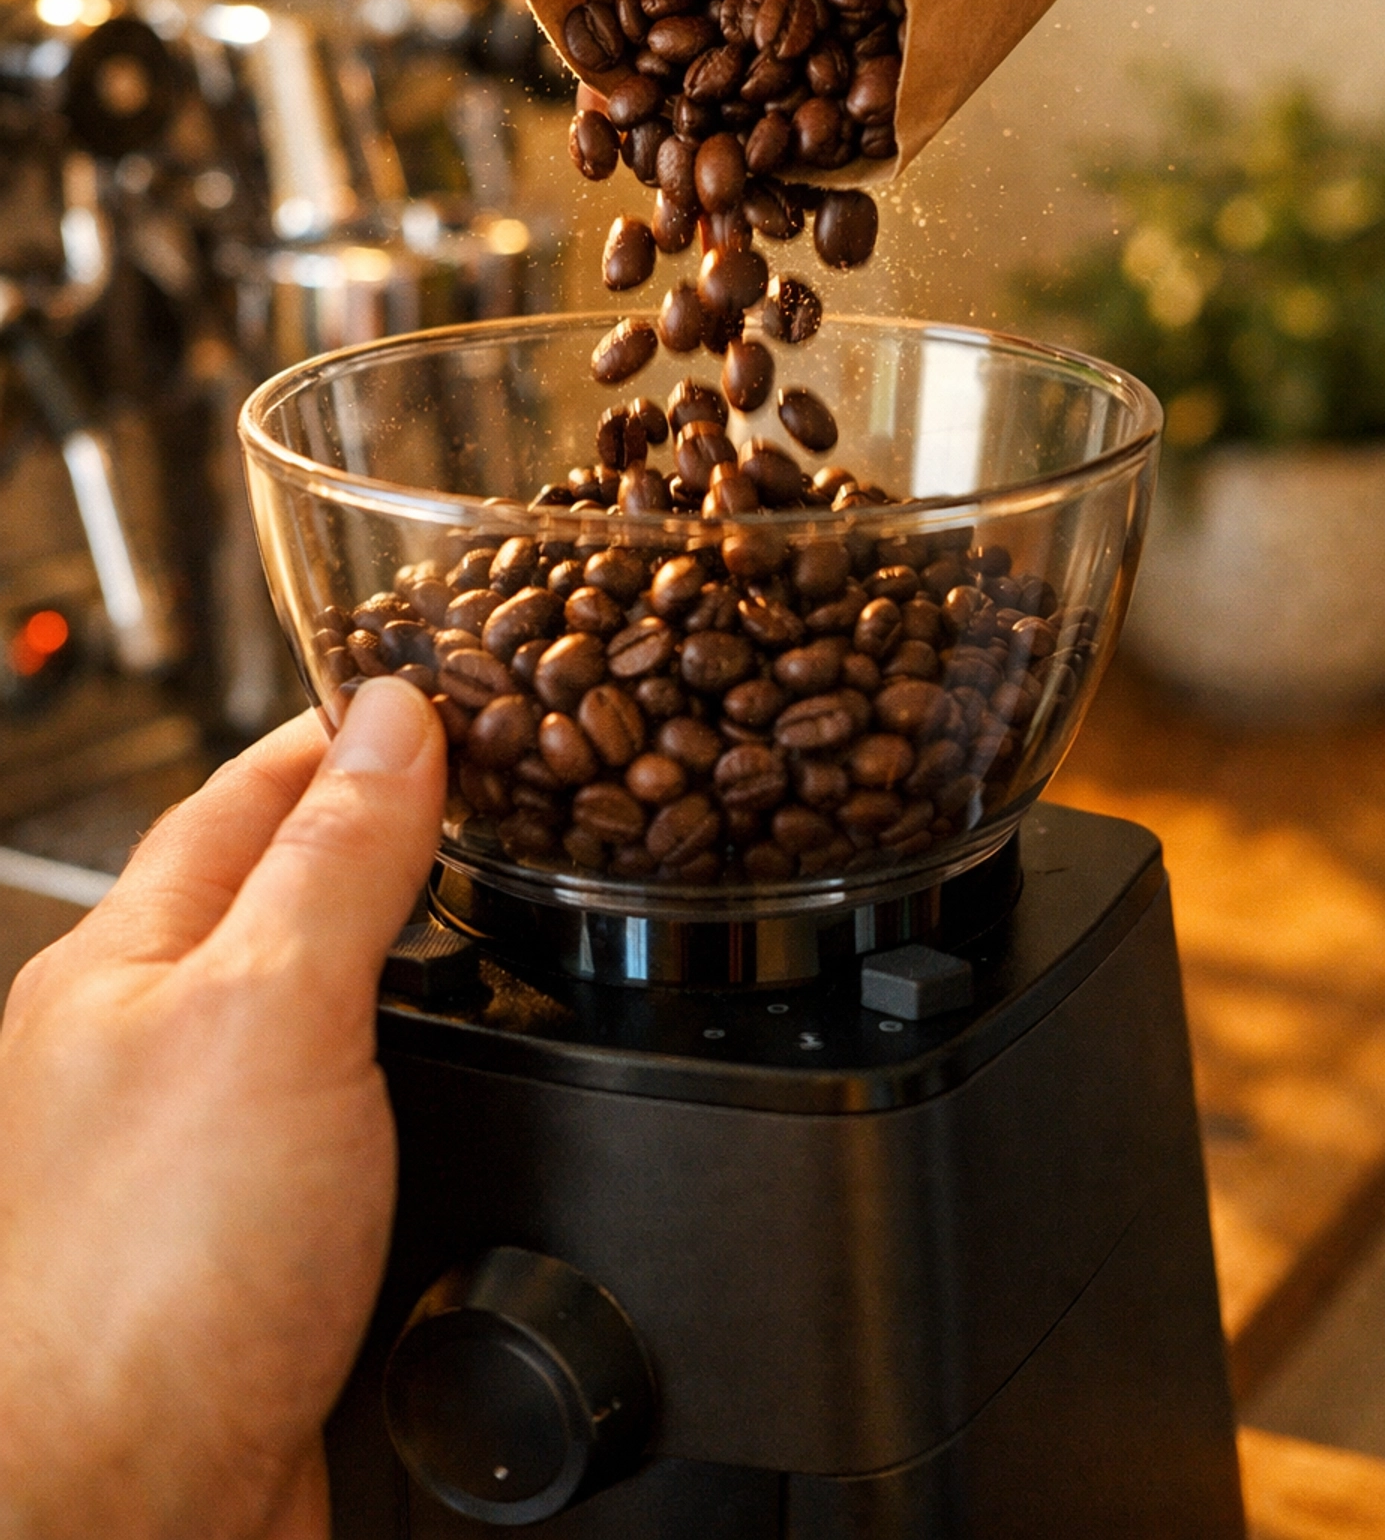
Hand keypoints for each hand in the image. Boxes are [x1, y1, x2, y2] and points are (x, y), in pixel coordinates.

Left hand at [0, 679, 444, 1539]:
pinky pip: (357, 1118)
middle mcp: (155, 1048)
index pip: (248, 793)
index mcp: (129, 962)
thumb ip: (337, 861)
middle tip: (493, 789)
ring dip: (409, 955)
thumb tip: (396, 721)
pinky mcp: (269, 1248)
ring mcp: (207, 1151)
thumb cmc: (144, 1286)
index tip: (436, 686)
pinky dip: (424, 1076)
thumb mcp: (267, 1015)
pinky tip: (474, 1085)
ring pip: (327, 1008)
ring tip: (497, 912)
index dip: (345, 729)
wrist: (131, 1519)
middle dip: (386, 833)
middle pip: (282, 892)